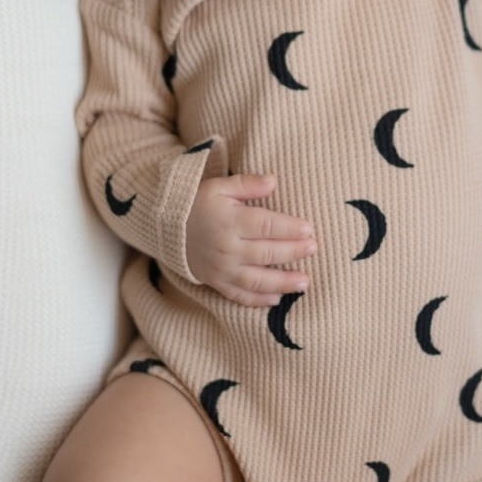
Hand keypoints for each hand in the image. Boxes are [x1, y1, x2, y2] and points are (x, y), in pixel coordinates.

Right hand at [185, 173, 316, 306]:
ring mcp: (222, 269)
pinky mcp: (217, 283)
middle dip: (293, 252)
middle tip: (313, 248)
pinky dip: (259, 300)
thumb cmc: (198, 204)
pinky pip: (240, 296)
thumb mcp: (219, 186)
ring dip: (283, 282)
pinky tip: (278, 299)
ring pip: (257, 280)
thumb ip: (247, 184)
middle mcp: (227, 248)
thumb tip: (274, 181)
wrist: (167, 229)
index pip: (266, 225)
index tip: (309, 229)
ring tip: (305, 281)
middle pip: (267, 252)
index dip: (289, 228)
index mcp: (229, 221)